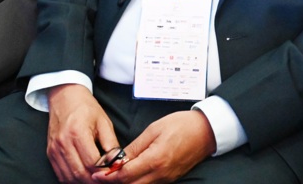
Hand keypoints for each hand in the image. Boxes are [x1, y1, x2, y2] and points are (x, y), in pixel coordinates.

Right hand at [46, 84, 120, 182]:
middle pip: (80, 173)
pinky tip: (83, 177)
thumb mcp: (104, 122)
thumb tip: (118, 162)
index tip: (114, 172)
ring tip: (97, 179)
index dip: (104, 171)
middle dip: (95, 180)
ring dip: (84, 182)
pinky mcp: (50, 154)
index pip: (92, 162)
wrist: (64, 97)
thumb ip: (111, 143)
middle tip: (107, 180)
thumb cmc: (86, 108)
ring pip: (69, 177)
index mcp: (78, 133)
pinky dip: (72, 180)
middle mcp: (63, 143)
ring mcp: (54, 150)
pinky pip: (60, 175)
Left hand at [93, 110, 215, 183]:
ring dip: (124, 183)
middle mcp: (161, 174)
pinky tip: (129, 175)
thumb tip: (118, 159)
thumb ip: (135, 147)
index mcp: (155, 160)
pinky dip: (136, 182)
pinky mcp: (170, 179)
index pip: (125, 176)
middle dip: (113, 183)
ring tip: (112, 175)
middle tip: (99, 176)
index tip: (96, 174)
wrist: (207, 131)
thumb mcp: (154, 129)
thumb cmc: (181, 125)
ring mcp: (166, 179)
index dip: (108, 177)